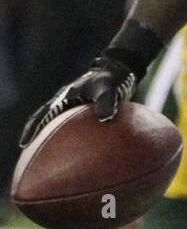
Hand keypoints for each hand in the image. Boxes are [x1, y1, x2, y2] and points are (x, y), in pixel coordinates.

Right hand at [20, 55, 138, 146]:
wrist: (121, 70)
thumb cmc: (112, 78)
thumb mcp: (109, 88)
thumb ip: (106, 101)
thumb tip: (105, 118)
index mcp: (65, 96)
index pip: (43, 114)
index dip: (33, 129)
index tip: (24, 144)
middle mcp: (65, 102)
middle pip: (44, 121)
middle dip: (35, 137)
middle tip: (29, 156)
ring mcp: (74, 107)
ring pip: (57, 125)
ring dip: (51, 139)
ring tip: (49, 158)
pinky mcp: (85, 111)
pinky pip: (75, 128)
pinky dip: (73, 140)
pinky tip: (79, 154)